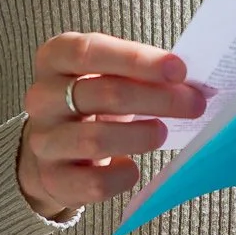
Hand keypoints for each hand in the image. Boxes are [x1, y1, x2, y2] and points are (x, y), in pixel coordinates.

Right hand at [18, 32, 210, 220]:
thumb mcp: (107, 76)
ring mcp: (43, 141)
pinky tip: (131, 168)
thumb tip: (189, 83)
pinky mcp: (51, 179)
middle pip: (102, 94)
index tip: (177, 69)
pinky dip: (122, 176)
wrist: (55, 151)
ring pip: (96, 140)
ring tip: (162, 133)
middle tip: (194, 104)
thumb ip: (139, 73)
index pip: (89, 51)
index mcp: (54, 59)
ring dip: (140, 136)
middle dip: (157, 98)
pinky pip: (94, 182)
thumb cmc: (93, 104)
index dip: (136, 59)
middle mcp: (41, 98)